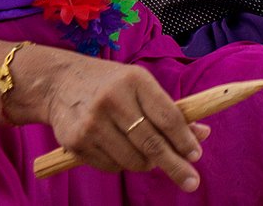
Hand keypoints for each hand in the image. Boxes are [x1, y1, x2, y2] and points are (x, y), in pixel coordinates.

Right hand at [17, 48, 208, 191]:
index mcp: (135, 81)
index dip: (184, 139)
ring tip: (146, 155)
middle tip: (192, 182)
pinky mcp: (76, 142)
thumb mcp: (140, 85)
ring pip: (132, 160)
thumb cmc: (110, 84)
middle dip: (175, 166)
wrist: (59, 83)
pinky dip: (122, 164)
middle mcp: (113, 100)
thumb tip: (203, 133)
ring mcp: (92, 123)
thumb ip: (169, 110)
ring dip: (146, 164)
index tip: (196, 156)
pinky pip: (111, 166)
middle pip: (152, 144)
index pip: (167, 116)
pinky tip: (118, 148)